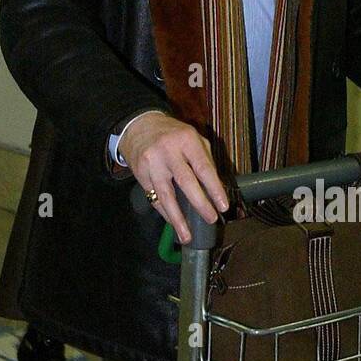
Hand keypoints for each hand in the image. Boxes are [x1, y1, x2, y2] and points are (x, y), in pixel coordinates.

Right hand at [119, 112, 230, 243]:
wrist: (137, 125)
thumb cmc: (172, 134)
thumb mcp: (192, 137)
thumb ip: (205, 158)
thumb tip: (217, 188)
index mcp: (187, 140)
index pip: (204, 167)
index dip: (214, 188)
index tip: (223, 206)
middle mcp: (168, 151)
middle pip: (186, 181)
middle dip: (200, 203)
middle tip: (211, 219)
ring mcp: (152, 163)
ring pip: (166, 195)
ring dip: (177, 218)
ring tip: (187, 235)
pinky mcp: (140, 174)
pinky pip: (154, 198)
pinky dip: (165, 213)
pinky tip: (173, 223)